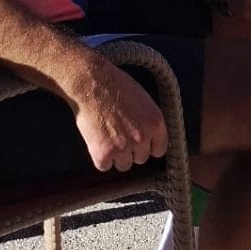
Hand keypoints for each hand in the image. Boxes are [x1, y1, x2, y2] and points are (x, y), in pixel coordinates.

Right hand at [61, 55, 167, 172]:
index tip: (142, 142)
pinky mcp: (103, 154)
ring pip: (124, 165)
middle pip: (141, 158)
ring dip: (117, 156)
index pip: (159, 149)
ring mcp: (122, 147)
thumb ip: (148, 120)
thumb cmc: (116, 85)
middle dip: (132, 149)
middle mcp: (142, 137)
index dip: (149, 145)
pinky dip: (101, 158)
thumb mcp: (143, 99)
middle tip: (120, 135)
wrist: (91, 83)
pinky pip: (105, 166)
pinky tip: (97, 141)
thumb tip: (149, 137)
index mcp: (155, 122)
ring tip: (108, 138)